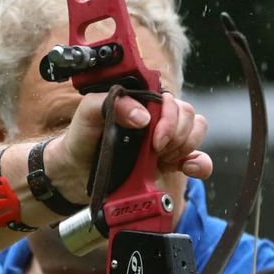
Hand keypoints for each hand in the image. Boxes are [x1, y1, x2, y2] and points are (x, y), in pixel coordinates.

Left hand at [53, 91, 211, 200]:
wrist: (74, 172)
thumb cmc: (80, 137)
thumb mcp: (87, 114)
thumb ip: (109, 102)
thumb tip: (143, 116)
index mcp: (141, 103)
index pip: (171, 101)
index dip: (168, 119)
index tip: (154, 139)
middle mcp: (156, 119)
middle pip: (187, 116)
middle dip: (175, 135)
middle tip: (154, 150)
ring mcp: (165, 140)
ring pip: (195, 132)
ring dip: (184, 146)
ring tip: (161, 158)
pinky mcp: (169, 162)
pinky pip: (199, 159)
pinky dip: (200, 163)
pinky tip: (187, 168)